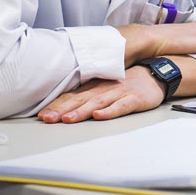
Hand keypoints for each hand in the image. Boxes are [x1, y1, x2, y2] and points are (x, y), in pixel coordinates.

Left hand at [38, 65, 164, 123]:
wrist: (154, 74)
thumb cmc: (126, 83)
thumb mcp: (104, 86)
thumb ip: (86, 95)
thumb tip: (62, 106)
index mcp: (95, 86)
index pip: (72, 96)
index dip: (56, 105)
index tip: (41, 115)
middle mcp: (104, 88)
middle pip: (80, 99)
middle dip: (62, 109)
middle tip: (47, 119)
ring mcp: (119, 93)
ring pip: (97, 102)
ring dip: (81, 111)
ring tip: (67, 119)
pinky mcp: (134, 99)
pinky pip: (120, 106)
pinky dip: (109, 111)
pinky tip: (99, 115)